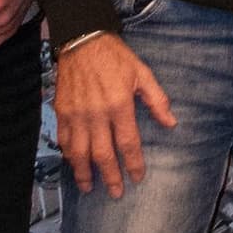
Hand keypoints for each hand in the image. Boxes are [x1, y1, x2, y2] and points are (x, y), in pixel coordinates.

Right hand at [54, 35, 174, 198]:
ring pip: (79, 152)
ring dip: (84, 172)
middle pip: (103, 154)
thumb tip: (171, 123)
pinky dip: (68, 154)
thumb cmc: (114, 56)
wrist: (82, 39)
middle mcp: (96, 114)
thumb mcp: (142, 73)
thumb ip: (157, 100)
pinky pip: (64, 139)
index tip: (138, 177)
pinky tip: (72, 163)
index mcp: (119, 105)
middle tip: (115, 192)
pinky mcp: (62, 111)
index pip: (128, 143)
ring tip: (88, 187)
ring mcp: (76, 114)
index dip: (134, 163)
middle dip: (110, 176)